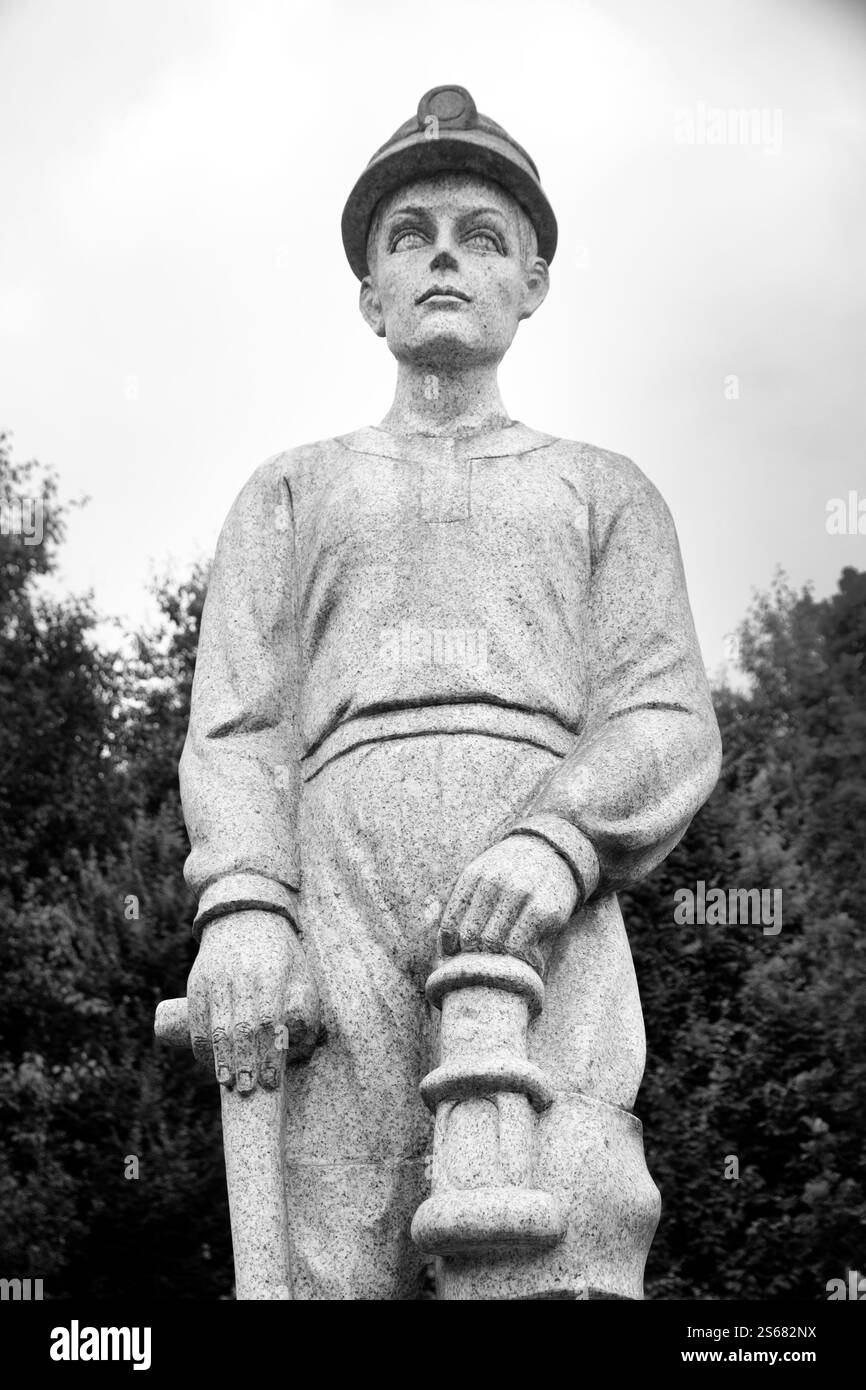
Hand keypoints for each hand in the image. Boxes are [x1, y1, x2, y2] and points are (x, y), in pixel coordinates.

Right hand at [187, 910, 320, 1092]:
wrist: (244, 916)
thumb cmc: (280, 955)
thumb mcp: (301, 973)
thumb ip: (304, 1009)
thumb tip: (298, 1048)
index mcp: (271, 973)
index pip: (269, 1020)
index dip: (269, 1053)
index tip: (272, 1080)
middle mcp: (240, 975)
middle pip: (240, 1027)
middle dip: (244, 1063)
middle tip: (249, 1090)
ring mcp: (214, 979)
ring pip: (215, 1027)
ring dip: (221, 1060)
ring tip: (229, 1085)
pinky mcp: (196, 984)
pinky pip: (196, 1021)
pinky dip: (202, 1047)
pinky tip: (212, 1065)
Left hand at [438, 834, 579, 971]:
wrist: (551, 851)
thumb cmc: (510, 872)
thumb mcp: (481, 874)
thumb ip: (462, 902)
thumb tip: (444, 946)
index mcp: (474, 876)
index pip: (450, 923)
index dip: (450, 946)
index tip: (456, 955)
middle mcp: (495, 883)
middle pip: (471, 936)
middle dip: (473, 953)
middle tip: (482, 960)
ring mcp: (520, 895)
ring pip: (494, 943)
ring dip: (496, 957)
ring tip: (501, 960)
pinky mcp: (543, 910)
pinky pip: (518, 946)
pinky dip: (517, 956)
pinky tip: (520, 954)